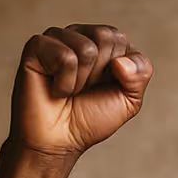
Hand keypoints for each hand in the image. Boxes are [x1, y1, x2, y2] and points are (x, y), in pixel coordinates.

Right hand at [10, 23, 152, 157]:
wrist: (62, 142)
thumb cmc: (91, 120)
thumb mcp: (130, 100)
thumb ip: (142, 73)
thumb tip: (121, 62)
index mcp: (101, 43)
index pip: (120, 38)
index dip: (119, 70)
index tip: (104, 87)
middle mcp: (78, 35)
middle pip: (105, 37)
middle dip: (100, 73)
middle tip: (84, 89)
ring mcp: (55, 38)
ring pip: (86, 48)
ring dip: (82, 81)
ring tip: (69, 90)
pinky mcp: (36, 46)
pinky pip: (65, 58)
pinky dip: (65, 83)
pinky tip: (55, 89)